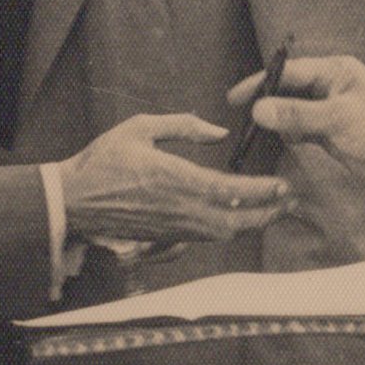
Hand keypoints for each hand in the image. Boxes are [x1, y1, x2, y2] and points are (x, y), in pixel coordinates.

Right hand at [60, 113, 291, 249]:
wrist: (72, 201)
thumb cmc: (103, 161)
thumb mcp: (140, 128)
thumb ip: (184, 126)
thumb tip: (219, 131)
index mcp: (176, 179)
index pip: (232, 190)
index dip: (263, 190)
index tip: (283, 184)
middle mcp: (180, 209)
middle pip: (236, 220)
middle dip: (268, 212)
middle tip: (291, 201)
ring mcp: (174, 227)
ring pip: (224, 233)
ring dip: (252, 223)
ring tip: (274, 211)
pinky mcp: (166, 237)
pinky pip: (206, 238)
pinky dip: (229, 229)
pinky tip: (239, 220)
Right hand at [235, 55, 364, 199]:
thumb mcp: (339, 119)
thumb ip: (298, 114)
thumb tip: (259, 110)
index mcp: (334, 72)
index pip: (287, 73)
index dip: (259, 84)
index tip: (234, 98)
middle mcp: (330, 87)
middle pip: (286, 91)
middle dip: (264, 103)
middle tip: (238, 121)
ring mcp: (330, 111)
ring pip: (292, 112)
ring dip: (275, 122)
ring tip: (251, 135)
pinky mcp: (332, 133)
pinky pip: (301, 130)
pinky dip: (288, 135)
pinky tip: (276, 143)